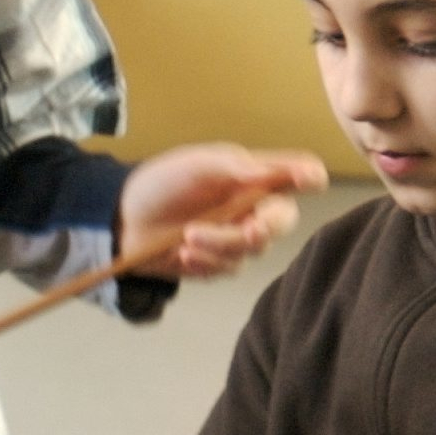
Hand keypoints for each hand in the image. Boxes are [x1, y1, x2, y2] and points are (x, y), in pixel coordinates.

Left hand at [119, 143, 320, 281]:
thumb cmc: (161, 183)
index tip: (312, 181)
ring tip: (187, 237)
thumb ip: (243, 168)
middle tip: (250, 229)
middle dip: (264, 227)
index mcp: (251, 175)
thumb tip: (298, 169)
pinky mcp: (218, 262)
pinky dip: (207, 262)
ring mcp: (236, 236)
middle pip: (281, 221)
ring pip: (251, 250)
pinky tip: (183, 253)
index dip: (309, 177)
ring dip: (221, 245)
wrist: (123, 220)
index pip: (293, 174)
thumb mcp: (199, 166)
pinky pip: (228, 269)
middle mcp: (251, 206)